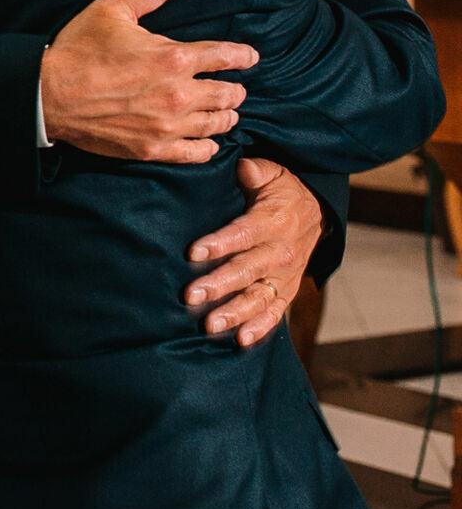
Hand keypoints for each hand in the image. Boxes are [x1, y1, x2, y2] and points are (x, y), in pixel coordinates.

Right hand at [40, 0, 258, 162]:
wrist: (48, 95)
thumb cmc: (78, 50)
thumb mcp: (110, 11)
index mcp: (173, 57)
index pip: (224, 56)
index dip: (242, 56)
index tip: (250, 57)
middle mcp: (178, 93)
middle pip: (228, 94)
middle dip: (235, 89)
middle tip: (234, 88)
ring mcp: (168, 125)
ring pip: (217, 124)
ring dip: (226, 116)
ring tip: (226, 113)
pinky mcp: (153, 148)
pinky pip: (196, 153)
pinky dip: (208, 147)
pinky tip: (208, 142)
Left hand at [184, 158, 322, 344]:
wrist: (317, 213)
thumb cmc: (282, 192)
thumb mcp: (273, 173)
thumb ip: (255, 171)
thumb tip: (241, 167)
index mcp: (274, 222)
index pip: (243, 234)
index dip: (220, 243)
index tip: (193, 252)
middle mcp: (282, 252)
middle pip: (247, 270)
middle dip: (218, 284)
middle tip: (190, 295)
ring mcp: (285, 276)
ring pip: (259, 297)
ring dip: (234, 312)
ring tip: (209, 324)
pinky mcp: (287, 291)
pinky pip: (276, 313)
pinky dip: (260, 328)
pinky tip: (241, 341)